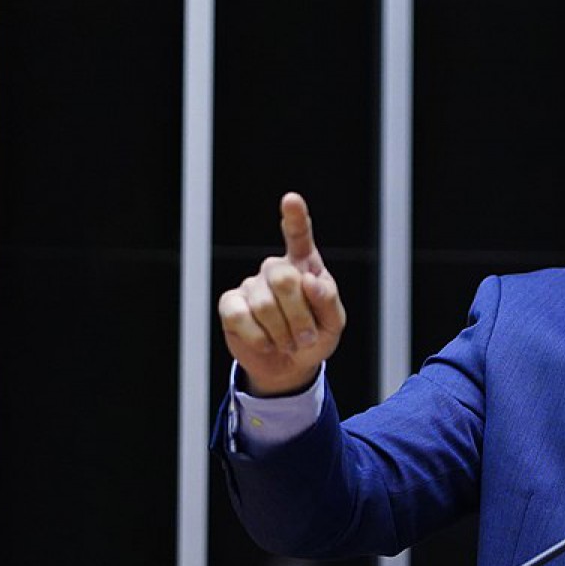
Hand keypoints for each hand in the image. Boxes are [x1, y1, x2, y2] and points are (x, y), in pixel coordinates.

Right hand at [218, 192, 346, 395]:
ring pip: (264, 304)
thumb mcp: (334, 323)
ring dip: (283, 333)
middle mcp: (276, 269)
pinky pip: (242, 317)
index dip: (295, 218)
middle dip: (299, 315)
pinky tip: (267, 343)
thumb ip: (328, 300)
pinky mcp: (230, 304)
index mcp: (305, 266)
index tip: (291, 200)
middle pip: (284, 278)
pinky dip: (260, 338)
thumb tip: (310, 280)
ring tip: (289, 342)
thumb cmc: (314, 337)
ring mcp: (251, 285)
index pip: (299, 236)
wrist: (288, 366)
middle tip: (306, 336)